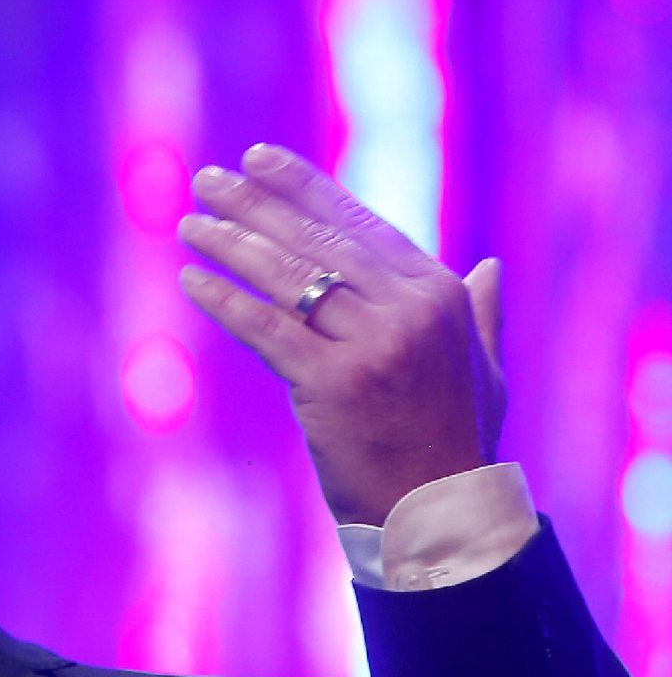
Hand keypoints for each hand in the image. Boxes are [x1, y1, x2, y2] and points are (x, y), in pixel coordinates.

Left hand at [175, 144, 504, 525]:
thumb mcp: (483, 369)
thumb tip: (487, 267)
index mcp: (440, 294)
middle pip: (316, 240)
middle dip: (257, 204)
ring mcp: (374, 346)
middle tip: (209, 179)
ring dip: (231, 243)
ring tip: (190, 223)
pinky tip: (192, 279)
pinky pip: (266, 328)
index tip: (258, 161)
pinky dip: (225, 300)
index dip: (303, 188)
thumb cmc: (455, 443)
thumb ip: (482, 312)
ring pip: (288, 276)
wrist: (441, 515)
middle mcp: (410, 310)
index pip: (358, 223)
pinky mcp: (334, 384)